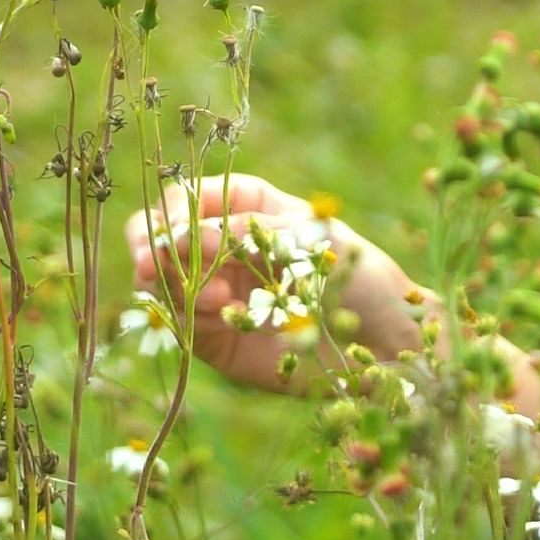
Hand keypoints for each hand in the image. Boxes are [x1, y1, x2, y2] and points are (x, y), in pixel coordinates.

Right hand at [122, 173, 428, 394]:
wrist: (387, 343)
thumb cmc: (359, 276)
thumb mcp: (307, 238)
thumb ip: (244, 232)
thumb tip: (180, 236)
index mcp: (248, 207)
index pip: (188, 196)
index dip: (171, 208)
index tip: (169, 226)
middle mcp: (223, 247)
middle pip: (159, 234)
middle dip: (152, 244)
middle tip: (154, 262)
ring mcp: (216, 291)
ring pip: (161, 278)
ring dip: (175, 281)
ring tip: (217, 296)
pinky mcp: (216, 336)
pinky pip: (179, 320)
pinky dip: (189, 315)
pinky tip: (223, 312)